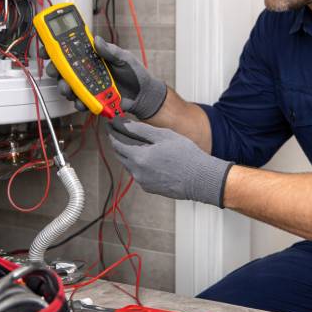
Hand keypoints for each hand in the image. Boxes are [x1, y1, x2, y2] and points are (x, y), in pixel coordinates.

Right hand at [43, 36, 166, 119]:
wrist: (144, 95)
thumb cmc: (135, 73)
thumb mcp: (124, 58)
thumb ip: (110, 51)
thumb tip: (97, 40)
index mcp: (93, 57)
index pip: (71, 50)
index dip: (56, 49)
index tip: (47, 48)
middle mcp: (87, 70)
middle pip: (63, 69)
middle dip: (55, 71)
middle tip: (55, 72)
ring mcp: (88, 85)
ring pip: (68, 86)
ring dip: (64, 87)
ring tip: (68, 89)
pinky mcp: (92, 99)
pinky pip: (79, 101)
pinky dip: (78, 102)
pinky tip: (82, 102)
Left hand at [107, 118, 232, 206]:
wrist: (200, 179)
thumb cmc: (186, 156)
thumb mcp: (163, 136)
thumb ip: (140, 129)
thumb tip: (124, 124)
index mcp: (139, 157)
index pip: (117, 142)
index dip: (112, 131)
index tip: (111, 124)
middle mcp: (137, 172)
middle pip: (119, 154)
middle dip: (117, 141)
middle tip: (118, 130)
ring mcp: (142, 182)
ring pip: (128, 164)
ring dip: (127, 152)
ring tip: (133, 141)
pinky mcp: (149, 188)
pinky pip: (138, 173)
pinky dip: (138, 163)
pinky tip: (147, 157)